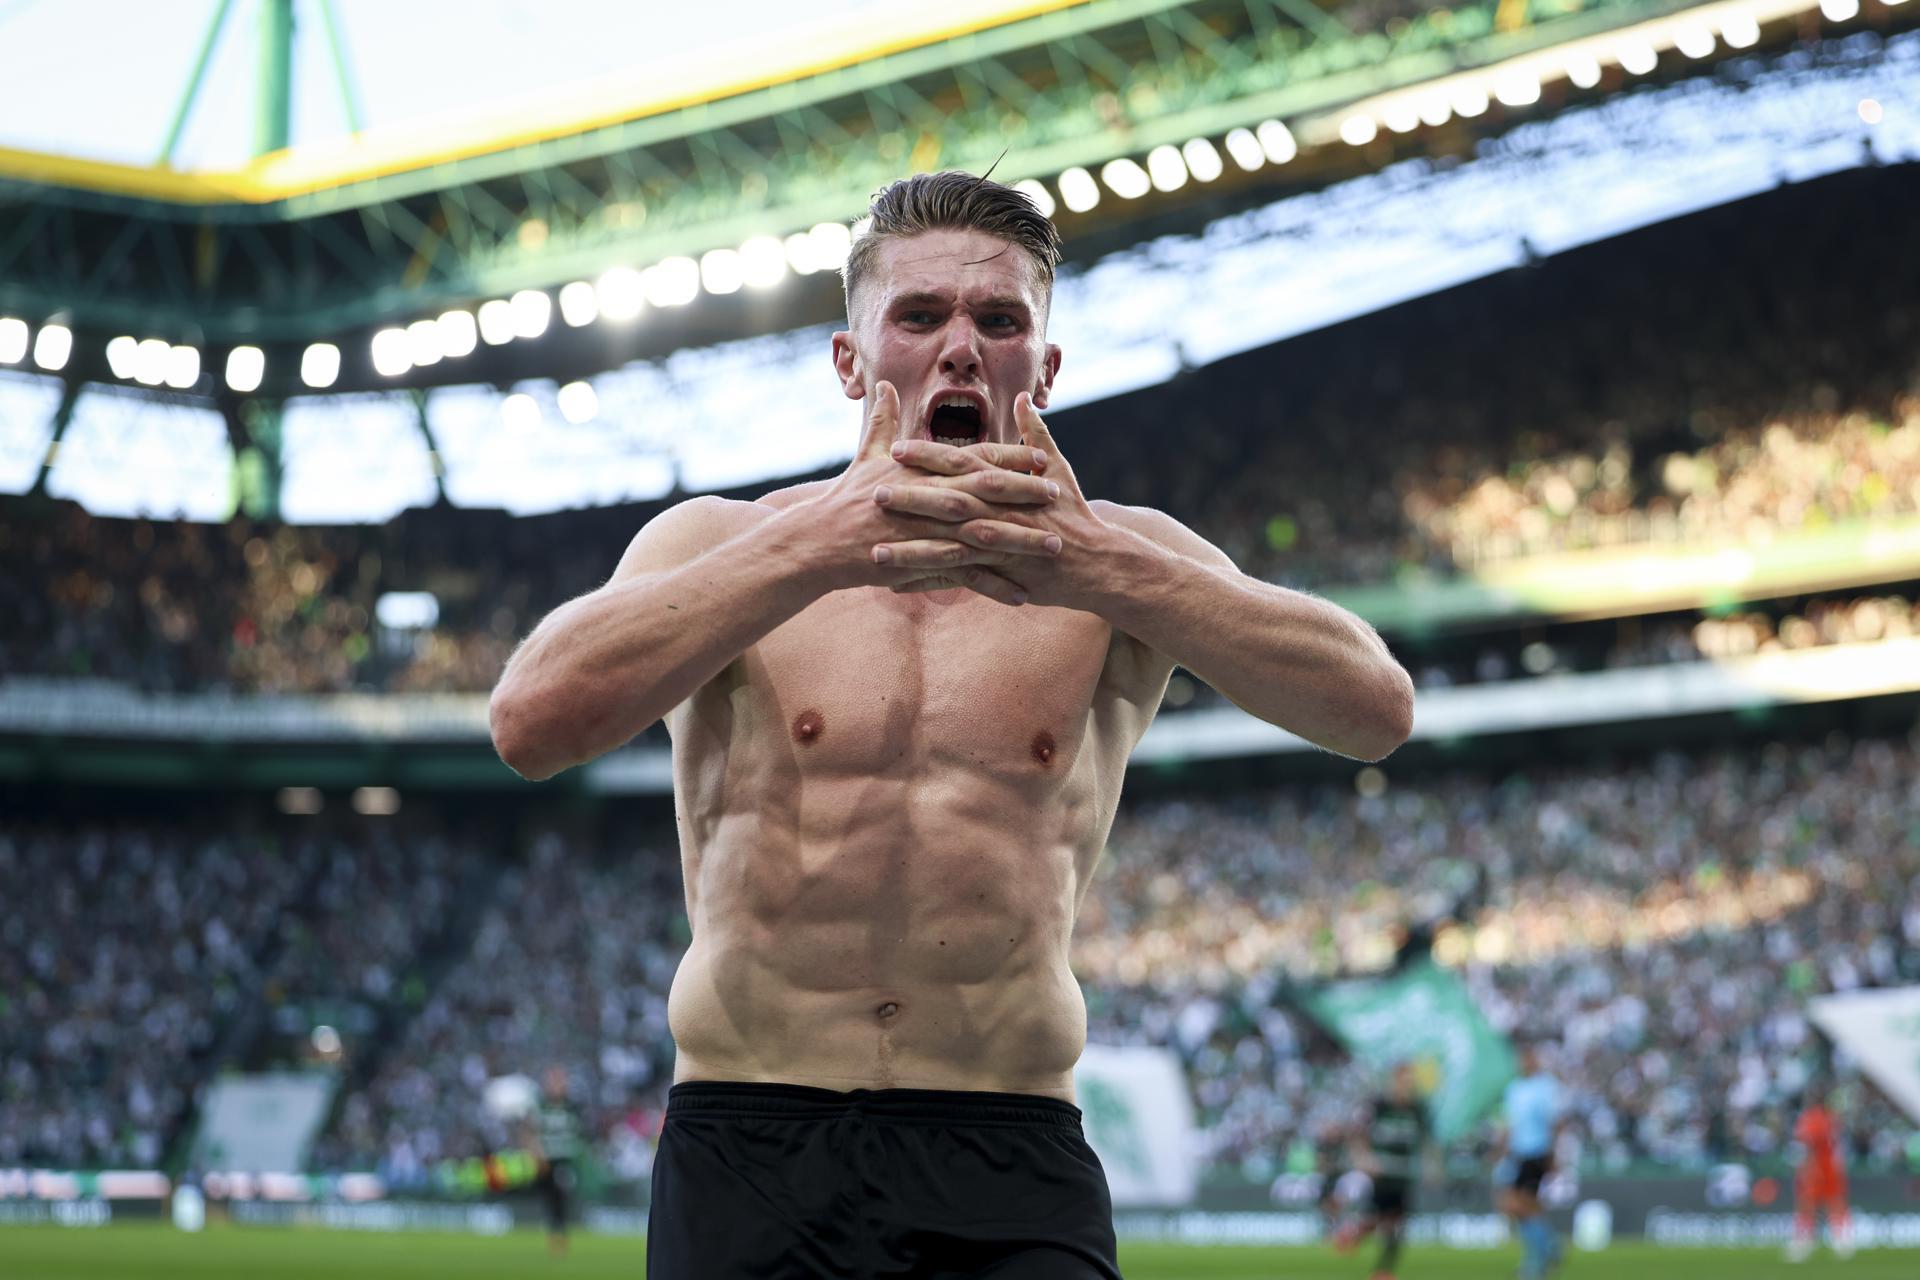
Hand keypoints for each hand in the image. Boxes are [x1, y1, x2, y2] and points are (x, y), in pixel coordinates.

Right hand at [790, 383, 1058, 603]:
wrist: (819, 542)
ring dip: (1021, 541)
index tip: (1042, 455)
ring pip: (983, 534)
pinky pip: (964, 575)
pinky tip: (1022, 594)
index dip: (1010, 456)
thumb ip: (882, 422)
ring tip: (1053, 546)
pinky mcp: (920, 563)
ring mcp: (924, 530)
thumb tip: (883, 385)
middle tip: (1058, 495)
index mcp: (921, 469)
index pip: (974, 458)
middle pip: (986, 491)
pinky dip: (994, 585)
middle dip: (1025, 493)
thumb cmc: (844, 498)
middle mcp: (926, 495)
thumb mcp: (865, 456)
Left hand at [886, 392, 1110, 608]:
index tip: (896, 448)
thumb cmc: (1074, 513)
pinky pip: (957, 581)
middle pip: (950, 502)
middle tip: (874, 493)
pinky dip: (928, 583)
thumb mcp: (1059, 468)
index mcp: (1008, 484)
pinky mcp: (1001, 575)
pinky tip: (896, 585)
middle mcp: (1000, 512)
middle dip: (911, 498)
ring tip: (876, 549)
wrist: (1097, 562)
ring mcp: (1000, 546)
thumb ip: (1035, 434)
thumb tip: (1021, 399)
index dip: (929, 457)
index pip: (963, 464)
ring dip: (911, 548)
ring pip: (949, 546)